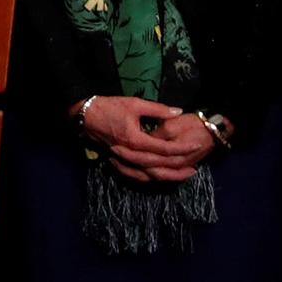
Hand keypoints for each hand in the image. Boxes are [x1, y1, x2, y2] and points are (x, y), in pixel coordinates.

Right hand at [71, 96, 212, 182]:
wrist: (86, 115)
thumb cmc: (109, 106)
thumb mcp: (134, 103)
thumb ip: (157, 109)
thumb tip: (177, 112)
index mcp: (135, 140)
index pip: (164, 148)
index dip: (182, 148)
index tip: (196, 145)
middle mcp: (130, 154)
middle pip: (159, 167)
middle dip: (178, 168)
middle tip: (194, 168)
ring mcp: (123, 160)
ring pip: (148, 175)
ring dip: (166, 177)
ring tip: (181, 175)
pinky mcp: (118, 162)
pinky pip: (135, 176)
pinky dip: (149, 178)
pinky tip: (158, 176)